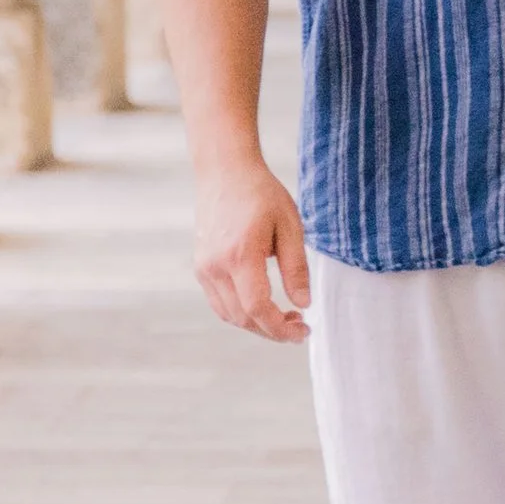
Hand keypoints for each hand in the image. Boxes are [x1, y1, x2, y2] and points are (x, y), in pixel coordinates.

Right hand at [192, 152, 312, 341]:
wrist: (225, 172)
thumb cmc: (261, 194)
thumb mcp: (290, 226)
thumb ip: (296, 268)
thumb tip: (303, 304)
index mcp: (240, 254)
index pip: (257, 308)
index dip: (281, 328)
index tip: (303, 331)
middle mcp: (215, 266)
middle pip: (242, 317)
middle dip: (272, 330)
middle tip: (299, 326)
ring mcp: (204, 268)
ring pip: (229, 314)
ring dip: (256, 324)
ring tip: (285, 316)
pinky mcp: (200, 267)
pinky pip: (219, 302)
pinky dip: (241, 312)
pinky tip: (262, 304)